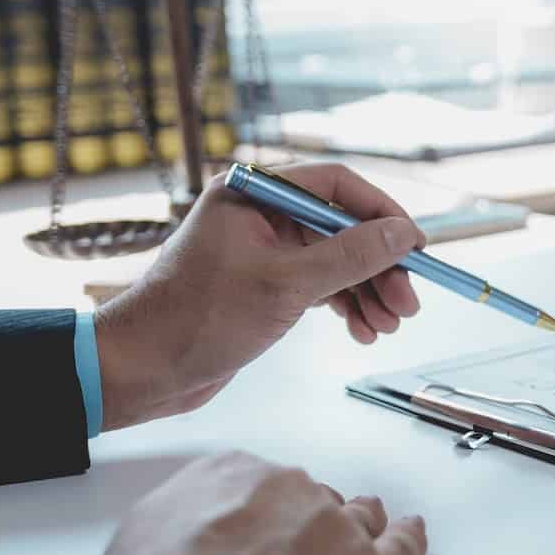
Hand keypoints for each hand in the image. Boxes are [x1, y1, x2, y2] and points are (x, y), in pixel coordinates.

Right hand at [84, 451, 427, 554]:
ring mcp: (338, 534)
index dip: (268, 515)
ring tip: (362, 540)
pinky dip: (409, 541)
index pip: (265, 486)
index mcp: (237, 475)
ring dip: (361, 532)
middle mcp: (293, 494)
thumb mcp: (144, 534)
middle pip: (315, 503)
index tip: (268, 528)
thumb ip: (185, 519)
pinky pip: (404, 550)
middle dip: (310, 528)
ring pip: (360, 524)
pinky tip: (410, 536)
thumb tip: (196, 535)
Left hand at [96, 162, 424, 429]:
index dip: (381, 214)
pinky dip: (341, 305)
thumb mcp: (286, 285)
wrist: (140, 370)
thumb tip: (403, 235)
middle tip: (407, 302)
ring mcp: (258, 251)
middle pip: (339, 227)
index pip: (335, 185)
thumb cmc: (195, 319)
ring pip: (331, 260)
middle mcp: (256, 214)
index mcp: (253, 194)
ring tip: (387, 325)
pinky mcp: (259, 285)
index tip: (415, 246)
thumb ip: (351, 256)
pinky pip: (314, 285)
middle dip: (377, 266)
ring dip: (364, 291)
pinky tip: (361, 330)